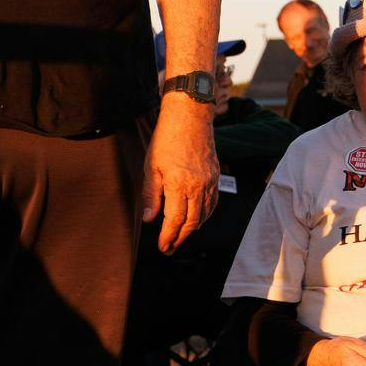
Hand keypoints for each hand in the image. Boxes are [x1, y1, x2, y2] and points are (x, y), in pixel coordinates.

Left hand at [143, 99, 218, 253]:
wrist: (190, 118)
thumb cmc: (166, 140)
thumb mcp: (151, 167)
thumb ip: (152, 195)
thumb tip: (149, 219)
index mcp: (180, 185)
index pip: (175, 221)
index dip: (168, 237)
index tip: (163, 247)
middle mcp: (198, 187)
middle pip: (192, 222)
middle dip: (180, 238)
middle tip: (170, 248)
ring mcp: (210, 182)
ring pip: (204, 215)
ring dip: (192, 229)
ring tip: (180, 237)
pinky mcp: (215, 177)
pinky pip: (212, 203)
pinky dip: (205, 215)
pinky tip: (196, 219)